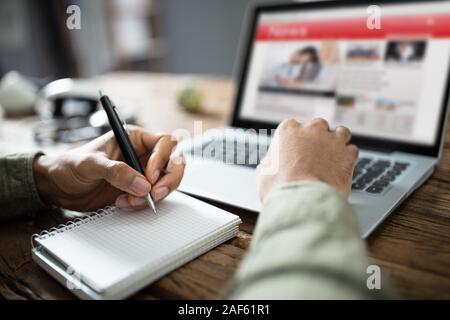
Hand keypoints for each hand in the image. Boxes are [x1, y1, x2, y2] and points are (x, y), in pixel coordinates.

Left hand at [33, 126, 184, 211]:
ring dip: (155, 194)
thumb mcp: (91, 164)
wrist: (59, 188)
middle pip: (174, 162)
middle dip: (169, 179)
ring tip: (132, 200)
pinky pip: (153, 196)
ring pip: (167, 181)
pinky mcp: (139, 190)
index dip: (162, 159)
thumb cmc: (71, 165)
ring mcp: (143, 173)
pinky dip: (143, 203)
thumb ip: (116, 172)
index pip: (164, 143)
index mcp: (134, 138)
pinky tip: (124, 202)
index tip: (150, 176)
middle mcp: (143, 154)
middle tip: (155, 193)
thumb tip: (142, 184)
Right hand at [257, 118, 357, 200]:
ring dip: (337, 142)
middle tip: (313, 155)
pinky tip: (342, 168)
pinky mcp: (349, 154)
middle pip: (318, 126)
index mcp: (289, 129)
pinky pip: (352, 150)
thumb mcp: (264, 172)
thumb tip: (272, 164)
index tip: (294, 150)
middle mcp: (312, 129)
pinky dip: (348, 158)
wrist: (304, 200)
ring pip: (340, 132)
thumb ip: (271, 161)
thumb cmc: (280, 186)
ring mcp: (333, 140)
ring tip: (333, 156)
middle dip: (317, 138)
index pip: (293, 127)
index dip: (294, 140)